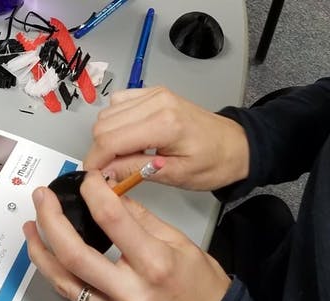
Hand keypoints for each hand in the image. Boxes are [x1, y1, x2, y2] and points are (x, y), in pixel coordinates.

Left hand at [23, 170, 230, 300]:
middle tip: (41, 199)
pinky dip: (59, 274)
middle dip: (51, 221)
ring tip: (32, 228)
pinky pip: (77, 298)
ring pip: (65, 281)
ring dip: (41, 252)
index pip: (112, 220)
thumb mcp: (180, 242)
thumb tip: (110, 195)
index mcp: (157, 264)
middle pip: (75, 255)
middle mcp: (134, 293)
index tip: (86, 181)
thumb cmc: (201, 286)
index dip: (92, 194)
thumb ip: (141, 219)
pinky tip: (50, 257)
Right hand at [85, 86, 249, 190]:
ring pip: (106, 114)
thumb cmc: (213, 162)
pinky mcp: (153, 93)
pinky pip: (118, 104)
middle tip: (110, 172)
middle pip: (103, 125)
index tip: (94, 178)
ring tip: (123, 156)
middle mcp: (156, 102)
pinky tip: (129, 138)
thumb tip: (104, 173)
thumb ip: (135, 170)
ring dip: (106, 137)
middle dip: (100, 151)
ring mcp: (154, 94)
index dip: (95, 161)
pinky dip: (115, 122)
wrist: (234, 145)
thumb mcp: (175, 175)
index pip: (110, 140)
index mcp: (164, 124)